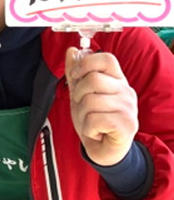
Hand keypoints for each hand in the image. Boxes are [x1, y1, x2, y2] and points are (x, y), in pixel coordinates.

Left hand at [65, 47, 138, 166]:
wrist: (103, 149)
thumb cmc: (94, 120)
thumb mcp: (79, 94)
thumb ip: (75, 73)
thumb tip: (71, 50)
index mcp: (117, 80)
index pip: (106, 59)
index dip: (85, 64)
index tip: (76, 77)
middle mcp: (126, 91)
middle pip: (93, 79)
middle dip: (78, 95)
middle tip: (83, 107)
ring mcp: (129, 108)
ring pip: (91, 101)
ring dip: (82, 115)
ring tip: (91, 122)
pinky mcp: (127, 125)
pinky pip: (95, 119)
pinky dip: (88, 128)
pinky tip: (96, 132)